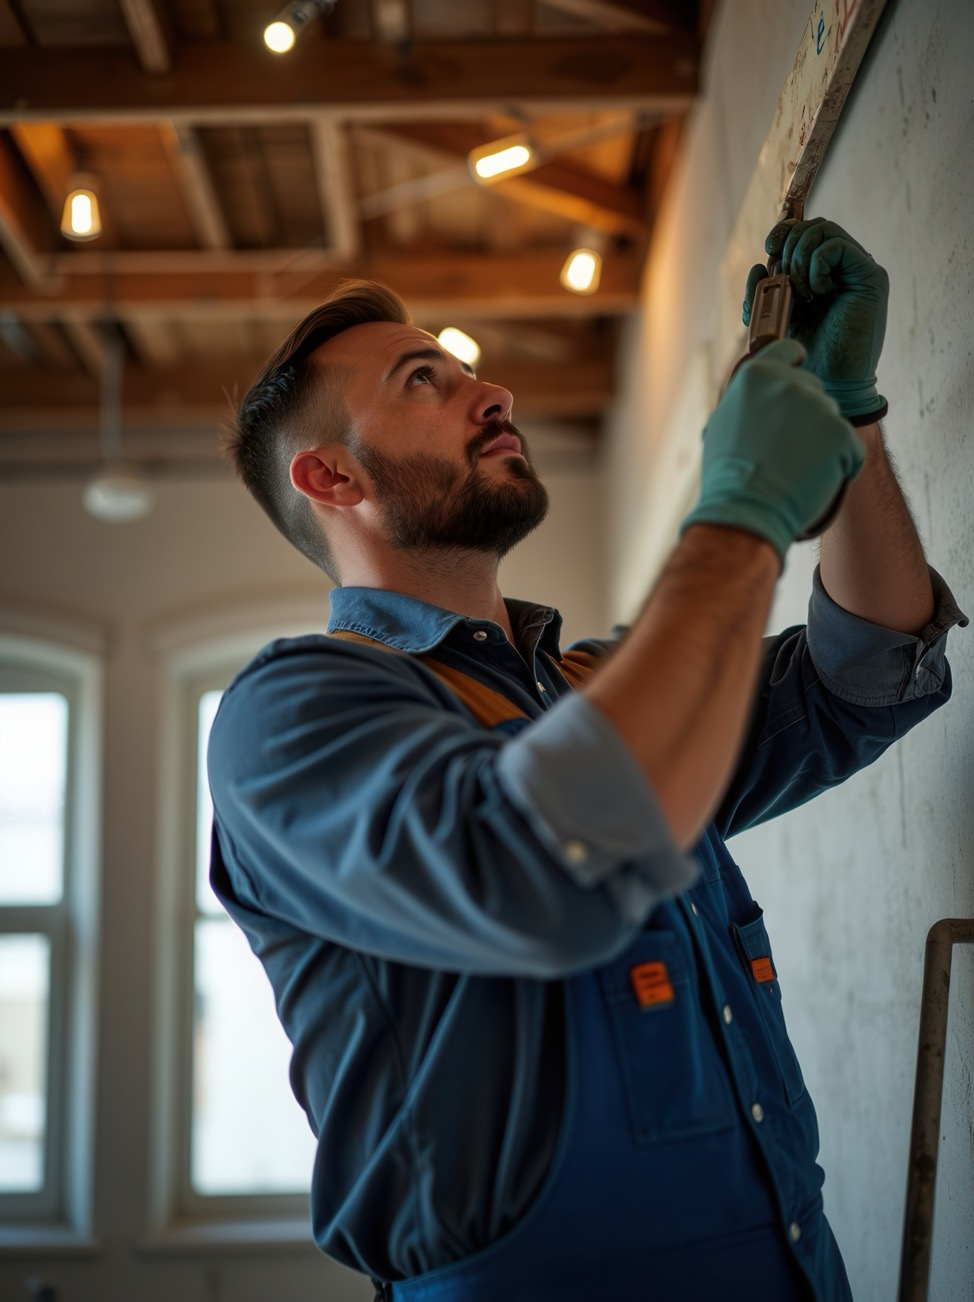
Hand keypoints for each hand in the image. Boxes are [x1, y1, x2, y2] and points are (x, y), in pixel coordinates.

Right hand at [681, 338, 864, 558]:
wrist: (746, 511)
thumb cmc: (728, 475)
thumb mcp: (723, 423)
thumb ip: (747, 399)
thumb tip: (759, 395)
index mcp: (758, 375)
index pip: (789, 351)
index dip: (793, 366)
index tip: (793, 381)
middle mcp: (791, 384)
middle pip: (813, 391)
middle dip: (805, 416)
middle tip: (785, 449)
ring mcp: (820, 409)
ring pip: (831, 421)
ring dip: (821, 443)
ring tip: (794, 470)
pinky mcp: (843, 435)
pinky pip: (850, 450)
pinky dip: (838, 467)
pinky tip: (813, 481)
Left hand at [744, 217, 888, 422]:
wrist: (831, 382)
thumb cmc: (806, 355)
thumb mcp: (775, 318)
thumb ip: (764, 294)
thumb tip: (759, 265)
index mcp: (822, 272)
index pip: (803, 230)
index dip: (782, 231)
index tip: (769, 249)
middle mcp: (843, 267)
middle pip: (812, 225)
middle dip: (788, 247)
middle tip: (784, 280)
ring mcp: (859, 270)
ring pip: (824, 230)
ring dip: (800, 257)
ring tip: (801, 293)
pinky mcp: (871, 277)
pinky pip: (836, 246)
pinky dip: (816, 265)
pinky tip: (817, 294)